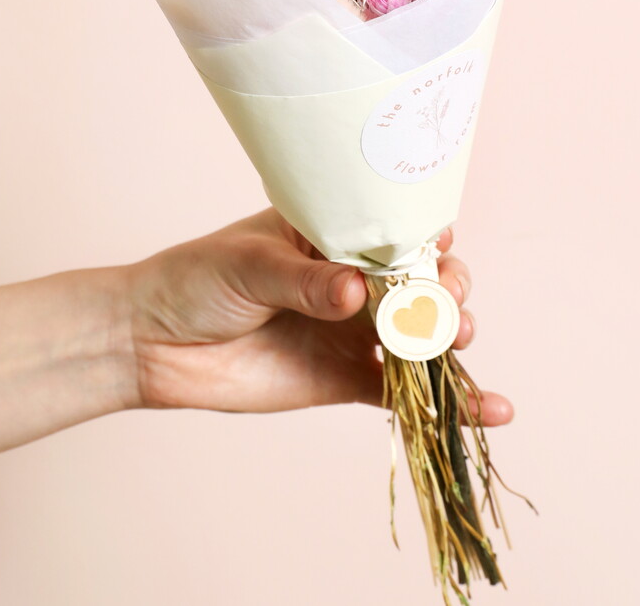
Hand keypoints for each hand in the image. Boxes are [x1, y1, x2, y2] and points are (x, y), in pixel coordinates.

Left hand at [127, 208, 513, 423]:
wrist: (152, 345)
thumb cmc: (195, 280)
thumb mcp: (248, 266)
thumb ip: (304, 280)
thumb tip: (354, 291)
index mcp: (331, 235)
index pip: (393, 229)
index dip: (425, 237)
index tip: (438, 246)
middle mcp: (352, 279)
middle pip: (419, 281)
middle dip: (444, 289)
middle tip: (442, 304)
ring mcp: (352, 330)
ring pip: (418, 334)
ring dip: (450, 340)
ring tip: (456, 343)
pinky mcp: (345, 378)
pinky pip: (400, 391)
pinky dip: (443, 403)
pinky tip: (488, 410)